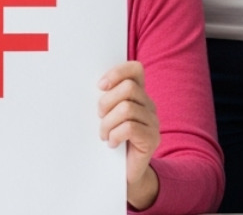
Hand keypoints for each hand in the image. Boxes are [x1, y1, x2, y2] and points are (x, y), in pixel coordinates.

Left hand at [97, 61, 159, 210]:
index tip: (100, 86)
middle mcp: (149, 105)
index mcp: (138, 95)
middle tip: (100, 117)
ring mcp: (153, 122)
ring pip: (127, 109)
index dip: (117, 72)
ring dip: (108, 123)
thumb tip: (89, 86)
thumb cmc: (112, 140)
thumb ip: (105, 99)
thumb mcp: (107, 115)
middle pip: (128, 88)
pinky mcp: (152, 139)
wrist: (124, 173)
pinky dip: (115, 135)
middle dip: (107, 102)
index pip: (135, 70)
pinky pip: (130, 128)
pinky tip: (112, 143)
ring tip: (104, 134)